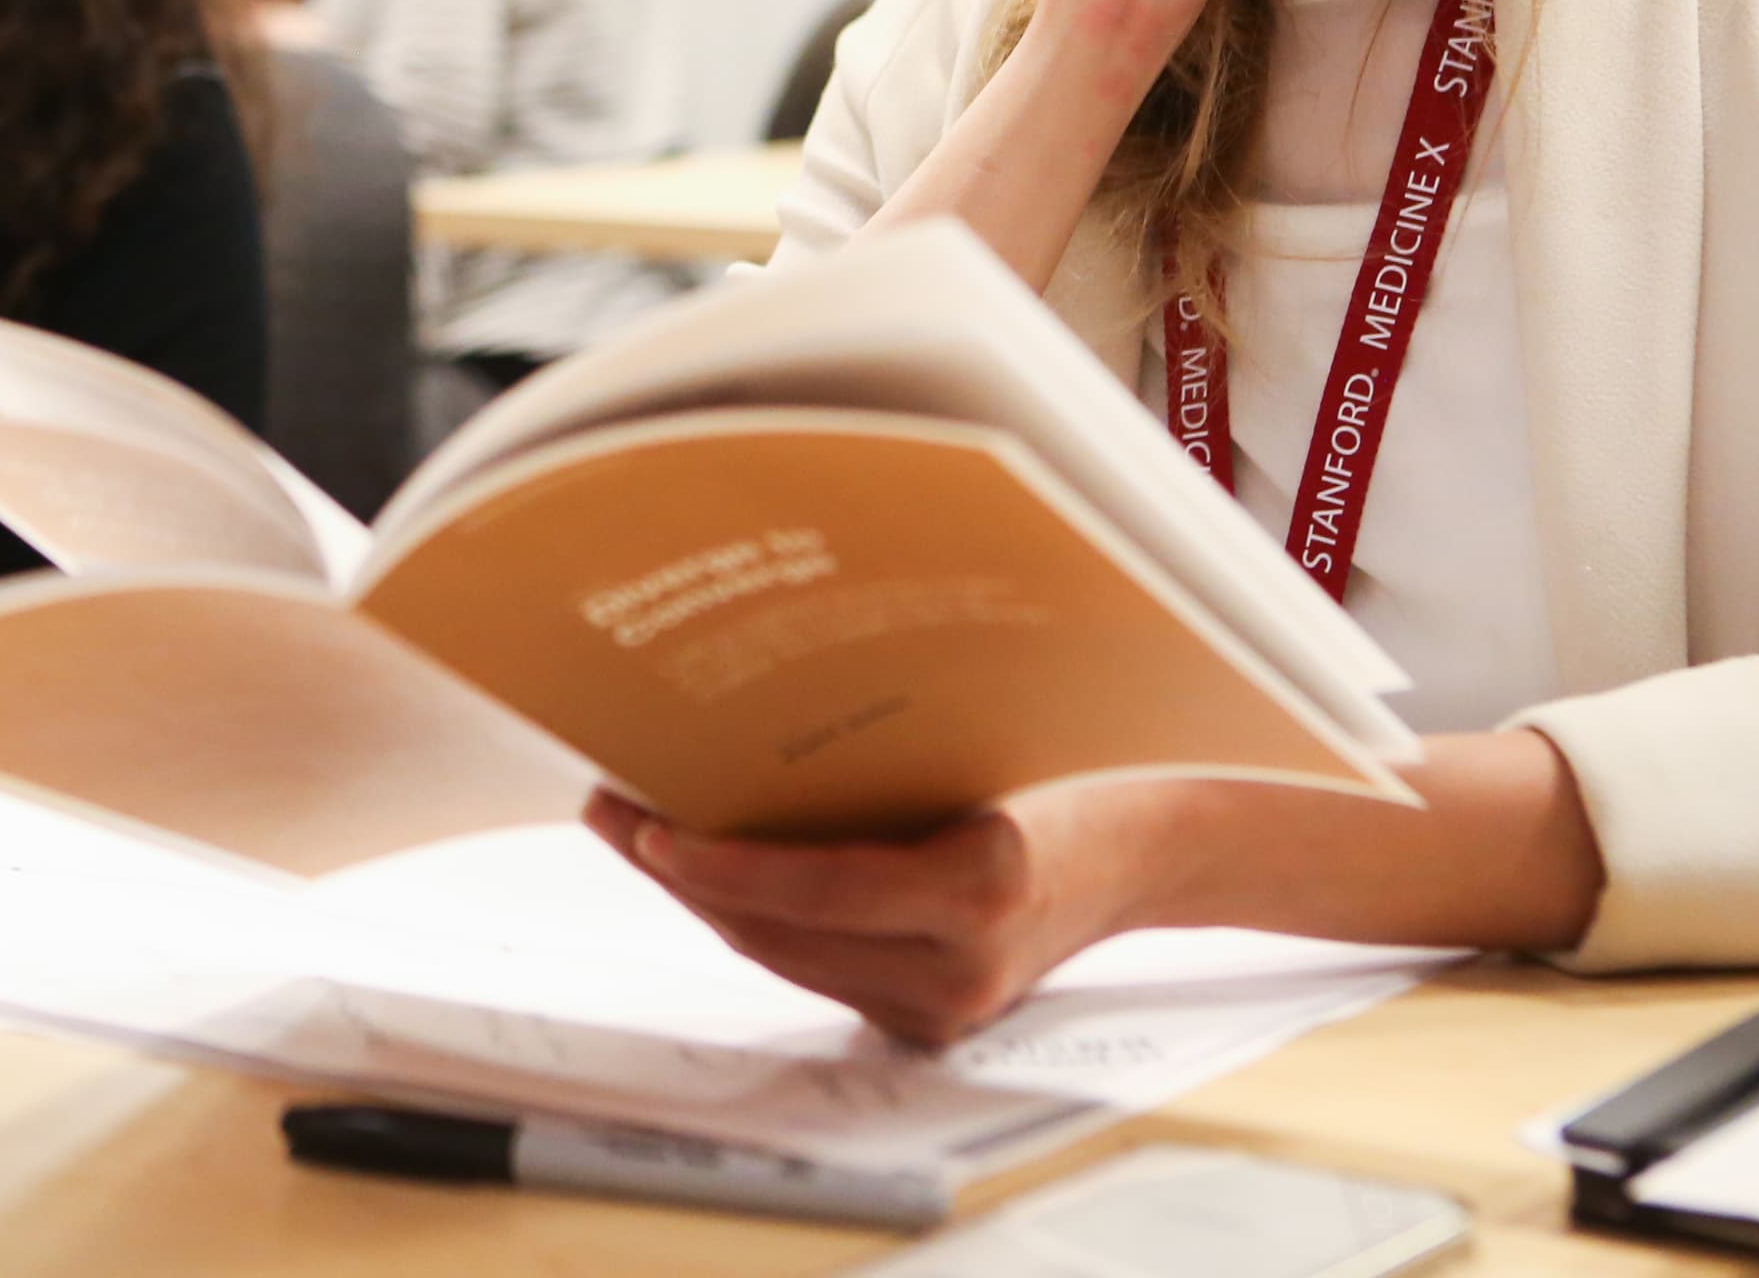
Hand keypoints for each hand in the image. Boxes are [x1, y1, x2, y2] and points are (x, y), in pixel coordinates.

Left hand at [586, 778, 1182, 1047]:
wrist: (1144, 852)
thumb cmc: (1063, 779)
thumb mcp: (976, 752)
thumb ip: (874, 765)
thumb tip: (740, 735)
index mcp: (979, 888)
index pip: (814, 891)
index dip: (718, 862)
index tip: (645, 823)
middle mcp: (959, 968)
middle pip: (780, 935)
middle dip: (683, 876)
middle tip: (613, 810)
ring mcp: (945, 1010)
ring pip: (787, 961)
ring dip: (708, 903)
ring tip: (643, 837)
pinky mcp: (929, 1023)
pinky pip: (818, 971)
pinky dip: (760, 924)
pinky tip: (712, 875)